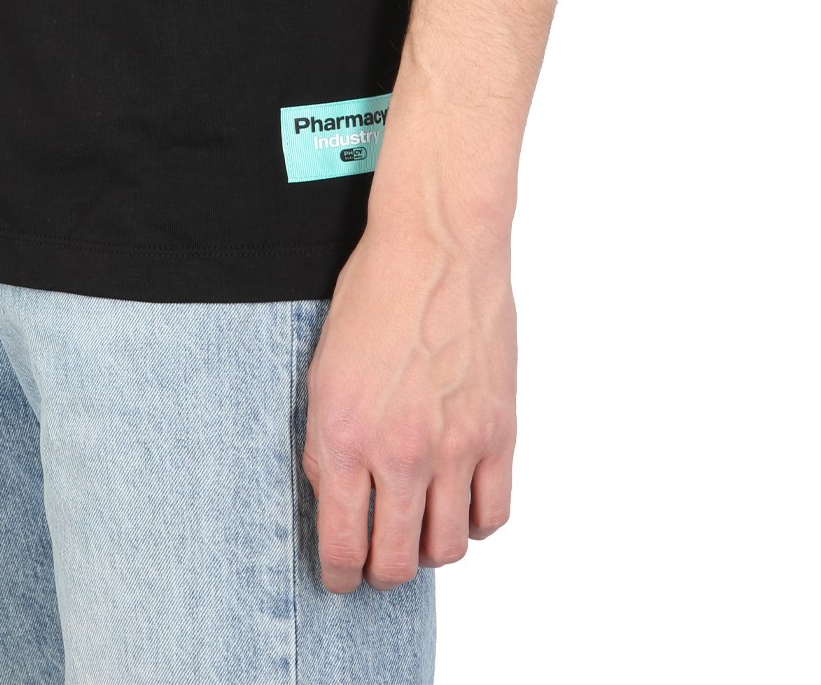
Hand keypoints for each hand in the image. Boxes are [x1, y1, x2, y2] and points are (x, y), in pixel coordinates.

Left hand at [303, 212, 516, 589]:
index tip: (340, 575)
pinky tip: (459, 500)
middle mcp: (398, 451)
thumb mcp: (322, 370)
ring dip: (428, 549)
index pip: (341, 547)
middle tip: (377, 559)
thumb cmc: (373, 294)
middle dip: (380, 572)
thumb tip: (336, 501)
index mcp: (342, 435)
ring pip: (446, 549)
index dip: (338, 575)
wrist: (436, 245)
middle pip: (394, 562)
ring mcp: (454, 446)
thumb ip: (326, 443)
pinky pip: (493, 514)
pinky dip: (475, 521)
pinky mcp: (498, 433)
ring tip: (418, 528)